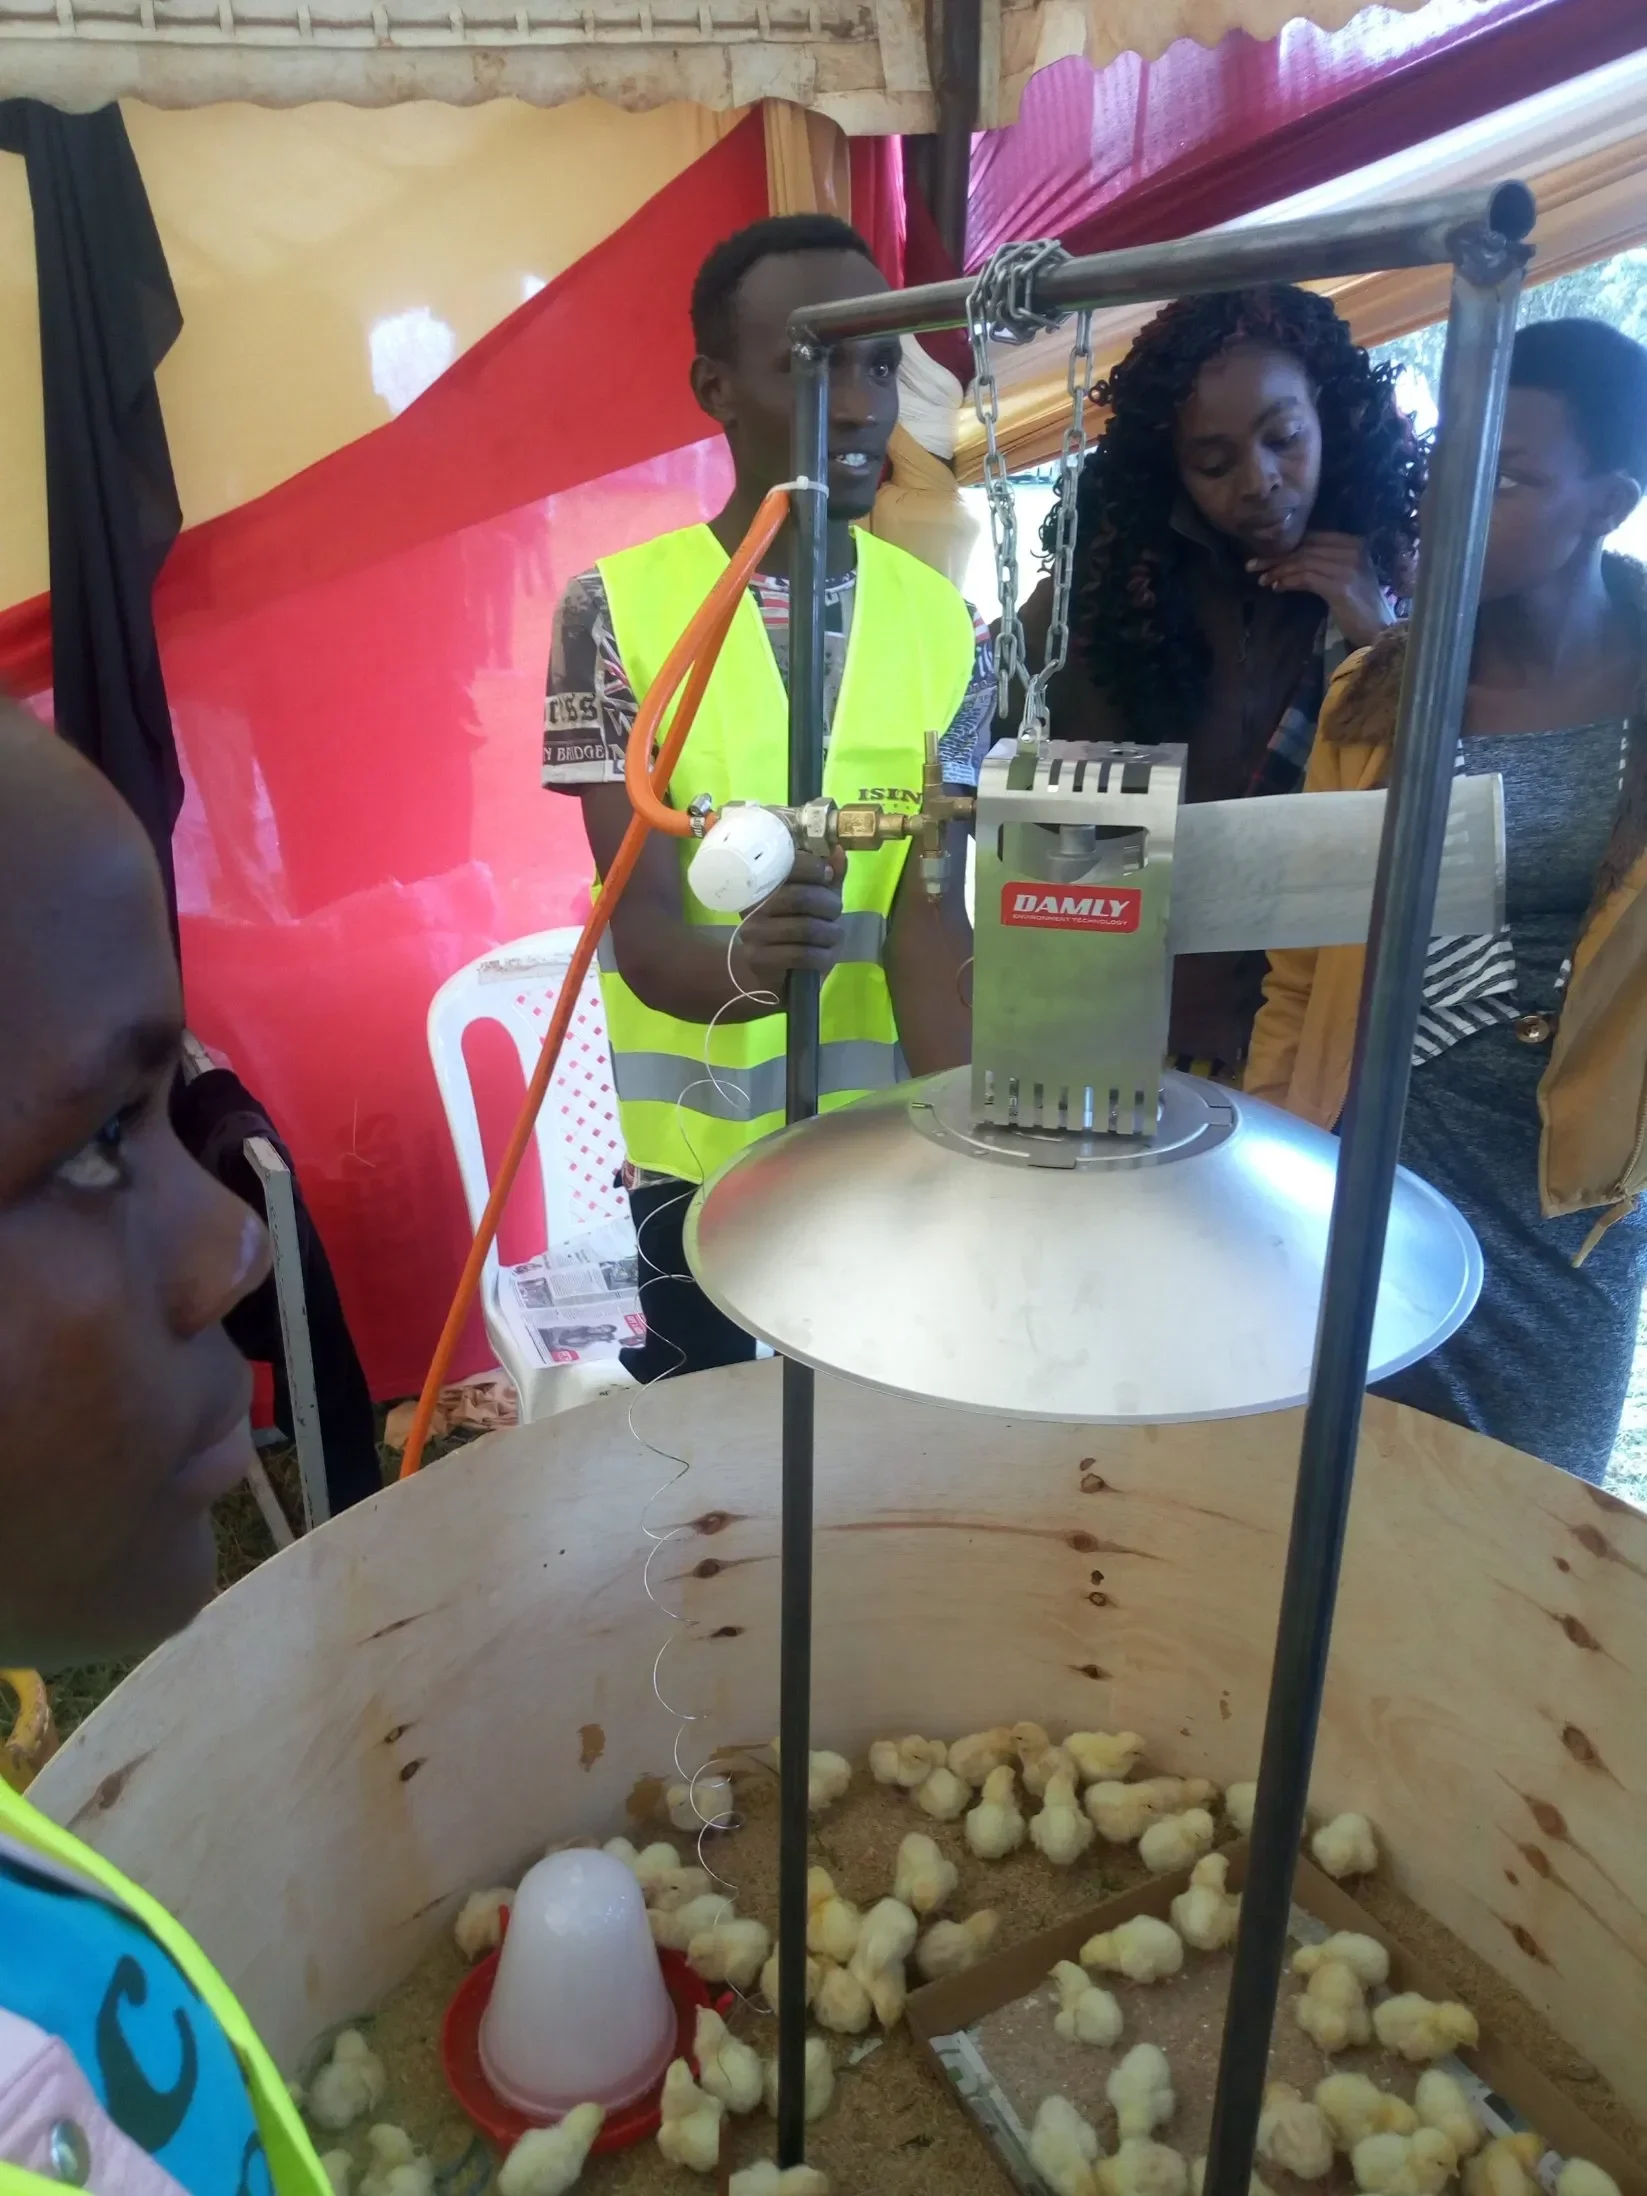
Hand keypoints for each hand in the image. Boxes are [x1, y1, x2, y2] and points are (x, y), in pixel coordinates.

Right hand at [731, 849, 847, 996]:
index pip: (789, 865)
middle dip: (829, 905)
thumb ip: (827, 879)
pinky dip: (824, 956)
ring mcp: (754, 934)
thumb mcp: (814, 903)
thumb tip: (838, 851)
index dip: (815, 868)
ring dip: (831, 933)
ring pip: (806, 928)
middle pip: (802, 898)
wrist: (769, 976)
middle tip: (836, 913)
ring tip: (834, 936)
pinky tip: (826, 956)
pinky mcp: (760, 960)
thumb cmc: (795, 933)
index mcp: (763, 885)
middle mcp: (753, 907)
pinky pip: (803, 955)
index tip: (828, 877)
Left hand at [1248, 532, 1393, 649]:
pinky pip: (1306, 578)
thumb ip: (1320, 565)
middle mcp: (1353, 550)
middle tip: (1252, 566)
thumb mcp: (1340, 578)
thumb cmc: (1357, 605)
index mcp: (1355, 543)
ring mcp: (1348, 567)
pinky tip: (1277, 587)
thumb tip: (1285, 563)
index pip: (1313, 537)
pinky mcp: (1341, 586)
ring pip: (1303, 562)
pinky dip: (1289, 581)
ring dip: (1278, 570)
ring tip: (1262, 580)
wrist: (1378, 628)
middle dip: (1276, 557)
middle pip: (1305, 547)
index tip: (1264, 554)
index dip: (1286, 544)